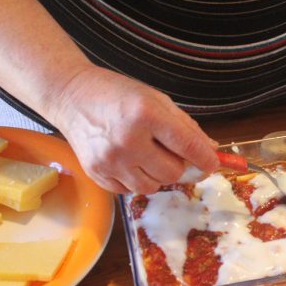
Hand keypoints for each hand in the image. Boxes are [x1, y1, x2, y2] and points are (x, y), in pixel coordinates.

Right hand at [48, 64, 219, 193]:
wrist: (72, 97)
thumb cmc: (118, 95)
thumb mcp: (156, 99)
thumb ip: (184, 126)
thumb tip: (210, 149)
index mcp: (147, 115)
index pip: (188, 147)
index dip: (206, 159)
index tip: (213, 164)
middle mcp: (128, 140)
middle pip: (173, 173)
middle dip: (178, 165)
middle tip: (169, 152)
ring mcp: (111, 160)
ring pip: (153, 187)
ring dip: (157, 175)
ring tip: (147, 156)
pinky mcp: (97, 173)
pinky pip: (130, 191)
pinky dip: (136, 180)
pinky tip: (129, 161)